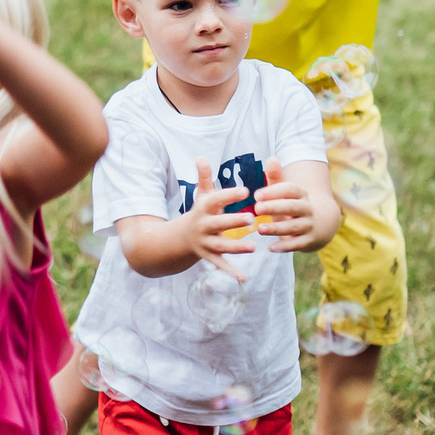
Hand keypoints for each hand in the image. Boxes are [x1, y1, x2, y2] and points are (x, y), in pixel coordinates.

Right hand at [180, 156, 257, 277]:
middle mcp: (203, 226)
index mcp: (203, 209)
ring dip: (236, 247)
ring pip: (221, 246)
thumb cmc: (200, 213)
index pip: (216, 200)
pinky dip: (231, 272)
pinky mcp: (208, 257)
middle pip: (218, 224)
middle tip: (251, 220)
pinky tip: (244, 278)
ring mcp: (205, 243)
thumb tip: (200, 156)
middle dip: (233, 222)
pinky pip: (220, 265)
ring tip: (253, 247)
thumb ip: (204, 177)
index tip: (246, 190)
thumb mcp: (202, 195)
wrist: (181, 238)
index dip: (229, 195)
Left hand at [250, 179, 320, 250]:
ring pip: (293, 226)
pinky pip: (297, 243)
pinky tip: (270, 248)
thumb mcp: (287, 193)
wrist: (323, 225)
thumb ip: (276, 178)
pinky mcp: (308, 241)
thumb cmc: (295, 206)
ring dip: (276, 228)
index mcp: (301, 195)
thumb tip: (271, 158)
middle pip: (292, 206)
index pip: (290, 190)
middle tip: (257, 208)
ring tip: (259, 229)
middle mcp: (307, 209)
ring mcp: (309, 225)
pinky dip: (284, 246)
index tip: (256, 195)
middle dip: (275, 207)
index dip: (274, 191)